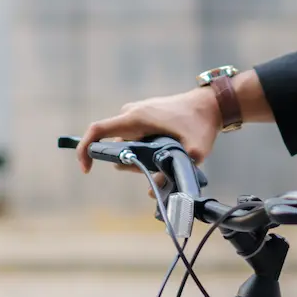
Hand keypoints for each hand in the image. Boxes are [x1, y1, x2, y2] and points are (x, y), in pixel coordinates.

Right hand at [75, 90, 222, 172]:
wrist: (211, 104)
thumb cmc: (200, 124)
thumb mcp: (192, 153)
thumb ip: (172, 173)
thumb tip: (153, 191)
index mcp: (135, 118)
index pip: (97, 130)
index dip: (85, 149)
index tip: (87, 169)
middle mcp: (131, 113)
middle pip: (115, 145)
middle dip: (129, 162)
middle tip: (154, 168)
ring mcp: (137, 113)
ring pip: (127, 143)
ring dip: (139, 156)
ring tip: (166, 157)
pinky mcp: (144, 116)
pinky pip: (135, 137)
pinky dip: (144, 149)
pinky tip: (164, 151)